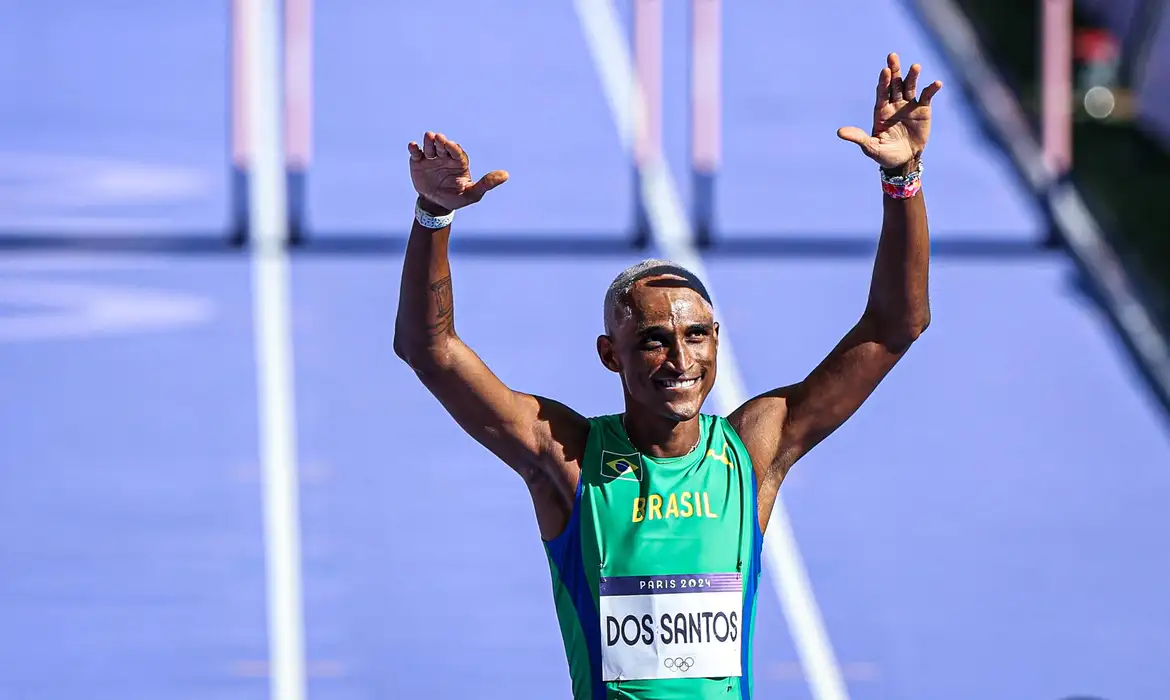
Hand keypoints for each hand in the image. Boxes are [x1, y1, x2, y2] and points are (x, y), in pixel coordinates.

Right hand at [408, 132, 508, 211]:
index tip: (451, 145)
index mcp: (458, 162)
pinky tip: (413, 146)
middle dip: (441, 142)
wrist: (436, 205)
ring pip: (430, 147)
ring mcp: (431, 158)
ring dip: (429, 142)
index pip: (457, 152)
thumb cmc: (456, 198)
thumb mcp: (472, 194)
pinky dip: (414, 149)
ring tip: (428, 137)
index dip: (454, 148)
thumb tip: (506, 175)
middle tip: (438, 137)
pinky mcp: (418, 162)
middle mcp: (445, 157)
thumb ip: (486, 184)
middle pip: (443, 147)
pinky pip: (416, 153)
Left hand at [837, 53, 942, 170]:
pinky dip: (931, 89)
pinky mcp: (922, 109)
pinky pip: (926, 96)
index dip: (883, 82)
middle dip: (894, 71)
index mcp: (881, 110)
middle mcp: (894, 104)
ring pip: (910, 86)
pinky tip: (937, 84)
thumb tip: (839, 132)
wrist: (904, 161)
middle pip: (894, 84)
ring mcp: (908, 105)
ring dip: (912, 76)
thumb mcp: (871, 147)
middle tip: (892, 56)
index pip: (882, 92)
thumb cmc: (884, 155)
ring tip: (915, 66)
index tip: (884, 71)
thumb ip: (858, 138)